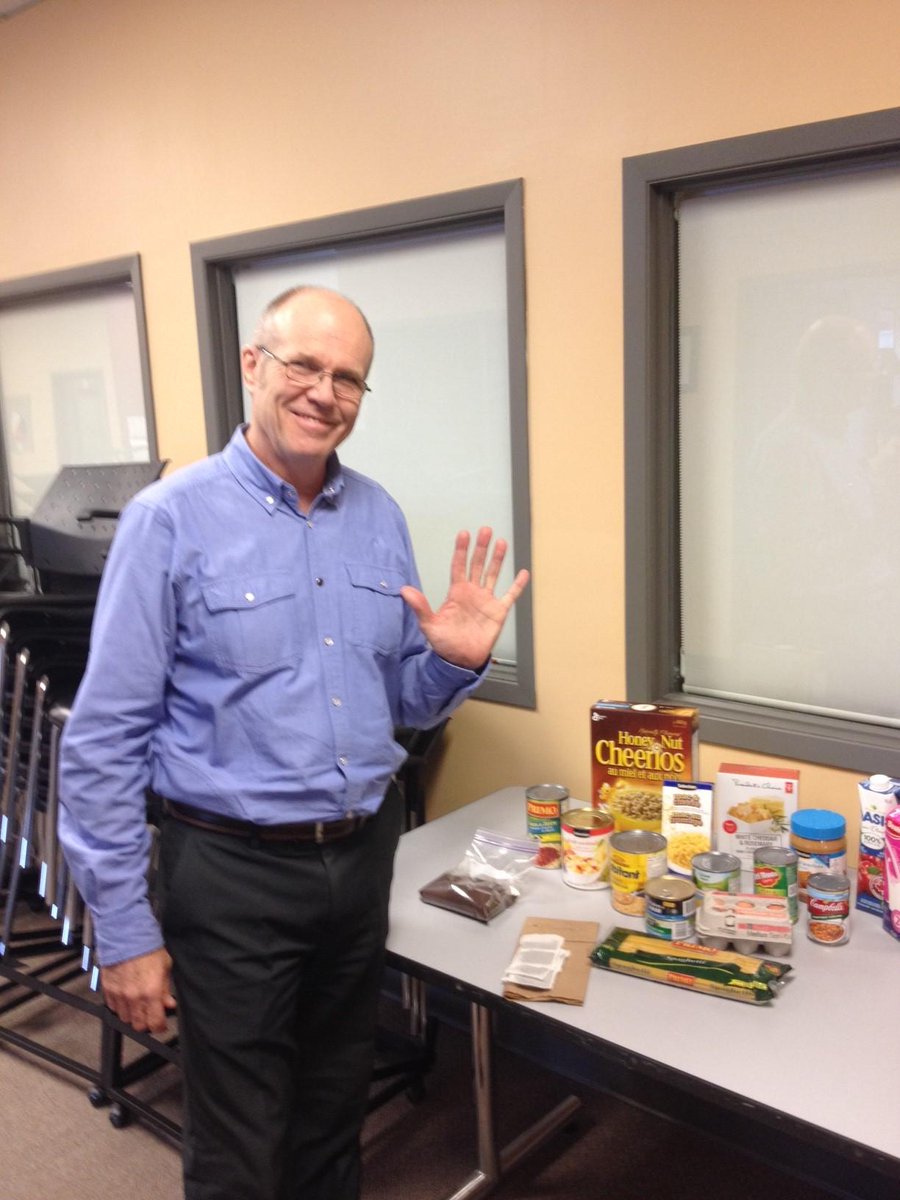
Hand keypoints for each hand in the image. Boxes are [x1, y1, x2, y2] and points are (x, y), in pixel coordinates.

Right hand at [100, 947, 175, 1034]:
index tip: (162, 1024)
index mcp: (151, 993)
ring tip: (137, 1006)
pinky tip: (125, 998)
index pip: (155, 1023)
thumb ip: (165, 989)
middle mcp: (134, 998)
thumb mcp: (165, 967)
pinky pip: (113, 1007)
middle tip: (150, 1015)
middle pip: (139, 1025)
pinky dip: (119, 1007)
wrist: (126, 936)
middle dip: (146, 1023)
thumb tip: (168, 1004)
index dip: (160, 1027)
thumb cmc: (148, 949)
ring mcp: (119, 995)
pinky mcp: (108, 990)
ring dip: (132, 1015)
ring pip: (125, 1018)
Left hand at [401, 527, 529, 669]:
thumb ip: (420, 606)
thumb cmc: (444, 643)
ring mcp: (486, 601)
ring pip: (493, 574)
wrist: (460, 660)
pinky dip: (517, 585)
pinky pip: (510, 595)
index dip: (461, 550)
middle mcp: (472, 592)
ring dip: (497, 559)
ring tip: (501, 542)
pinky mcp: (499, 612)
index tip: (464, 534)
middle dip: (481, 548)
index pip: (459, 566)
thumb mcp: (429, 625)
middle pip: (477, 565)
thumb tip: (404, 590)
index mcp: (456, 592)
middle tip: (485, 530)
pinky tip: (523, 572)